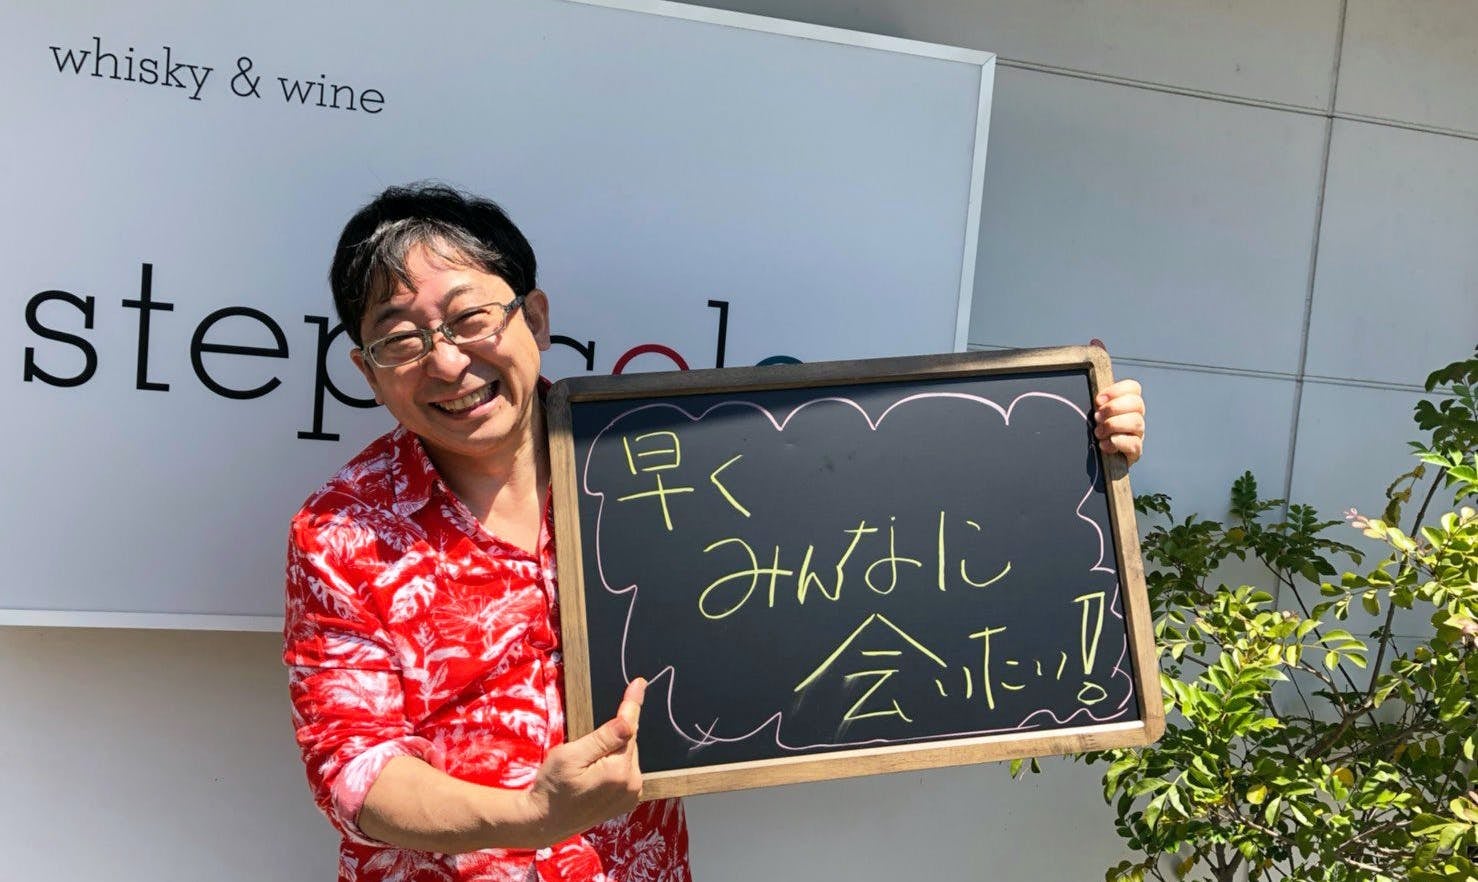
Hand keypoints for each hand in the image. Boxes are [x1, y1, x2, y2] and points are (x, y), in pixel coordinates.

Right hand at [521, 678, 645, 842]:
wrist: (544, 821)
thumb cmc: (552, 787)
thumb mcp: (571, 755)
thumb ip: (603, 737)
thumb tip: (629, 720)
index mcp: (619, 772)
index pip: (628, 729)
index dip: (631, 705)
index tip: (639, 683)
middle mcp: (632, 785)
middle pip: (628, 744)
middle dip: (611, 739)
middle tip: (583, 753)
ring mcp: (631, 796)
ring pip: (626, 756)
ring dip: (612, 753)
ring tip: (586, 768)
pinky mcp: (627, 801)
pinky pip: (625, 771)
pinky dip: (613, 766)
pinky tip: (594, 776)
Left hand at [1088, 339, 1143, 465]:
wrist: (1089, 455)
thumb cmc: (1092, 424)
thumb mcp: (1090, 399)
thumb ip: (1096, 373)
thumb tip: (1096, 341)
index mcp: (1125, 401)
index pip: (1133, 388)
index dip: (1117, 391)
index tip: (1098, 399)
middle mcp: (1135, 416)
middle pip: (1138, 404)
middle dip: (1115, 409)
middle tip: (1096, 417)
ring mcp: (1137, 434)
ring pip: (1137, 424)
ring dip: (1114, 426)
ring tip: (1097, 432)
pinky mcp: (1134, 453)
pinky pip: (1135, 445)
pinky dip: (1117, 443)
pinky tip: (1103, 445)